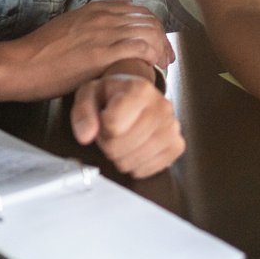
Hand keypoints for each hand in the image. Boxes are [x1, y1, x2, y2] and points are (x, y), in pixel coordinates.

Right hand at [0, 0, 173, 102]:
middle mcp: (104, 17)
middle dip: (162, 39)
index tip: (158, 43)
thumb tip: (125, 5)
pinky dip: (151, 57)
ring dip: (160, 49)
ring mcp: (103, 34)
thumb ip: (98, 15)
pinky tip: (152, 67)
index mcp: (97, 9)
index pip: (140, 12)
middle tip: (165, 57)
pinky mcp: (101, 54)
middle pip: (149, 21)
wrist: (21, 64)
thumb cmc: (41, 50)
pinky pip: (138, 49)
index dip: (154, 27)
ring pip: (148, 33)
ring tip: (161, 65)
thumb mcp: (71, 22)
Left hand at [70, 71, 184, 177]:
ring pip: (132, 161)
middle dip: (108, 144)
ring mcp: (172, 127)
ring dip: (120, 156)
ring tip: (123, 139)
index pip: (112, 125)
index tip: (104, 118)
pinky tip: (135, 149)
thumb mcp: (90, 94)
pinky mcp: (176, 145)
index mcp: (140, 89)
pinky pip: (146, 170)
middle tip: (112, 132)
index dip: (100, 127)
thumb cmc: (113, 96)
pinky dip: (134, 165)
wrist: (137, 95)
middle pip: (120, 146)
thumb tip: (85, 136)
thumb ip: (83, 111)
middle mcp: (161, 106)